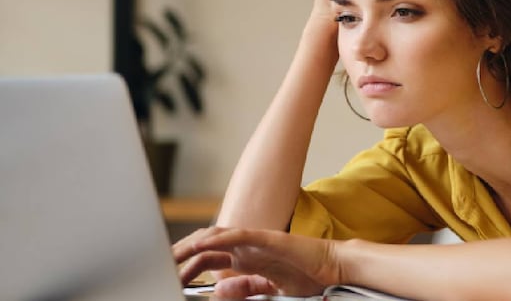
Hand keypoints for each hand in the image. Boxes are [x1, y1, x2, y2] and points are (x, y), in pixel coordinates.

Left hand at [173, 227, 342, 297]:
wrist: (333, 268)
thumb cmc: (307, 279)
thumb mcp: (269, 291)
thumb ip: (245, 290)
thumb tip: (219, 288)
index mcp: (245, 260)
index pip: (208, 259)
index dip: (186, 266)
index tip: (169, 278)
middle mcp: (246, 248)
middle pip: (205, 246)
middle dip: (181, 255)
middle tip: (160, 266)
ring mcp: (255, 242)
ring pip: (215, 237)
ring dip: (192, 245)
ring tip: (171, 256)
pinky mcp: (267, 239)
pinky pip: (238, 236)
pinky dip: (219, 238)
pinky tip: (202, 244)